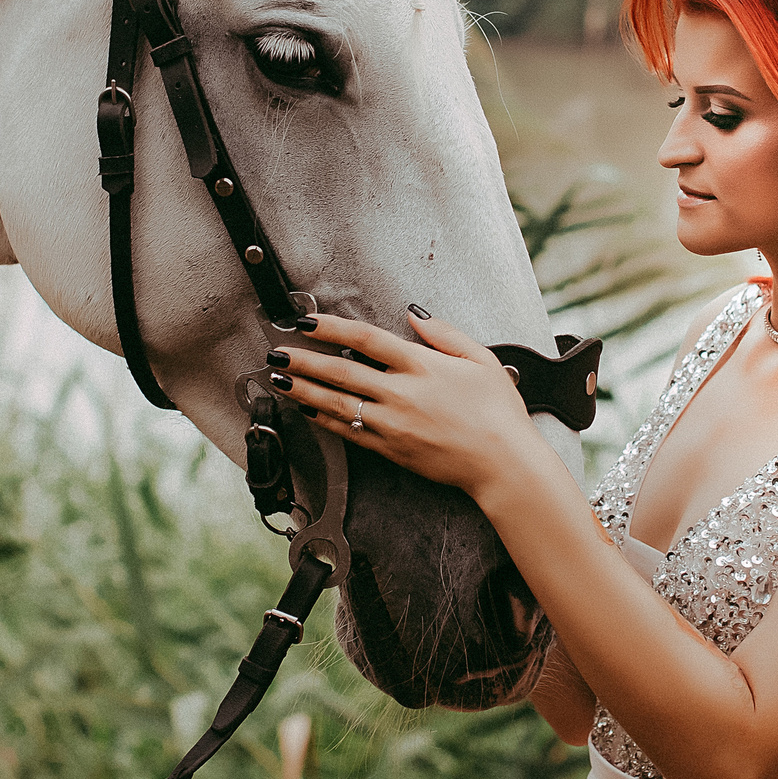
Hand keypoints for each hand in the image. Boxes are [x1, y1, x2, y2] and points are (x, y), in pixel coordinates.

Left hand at [268, 310, 543, 497]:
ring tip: (278, 379)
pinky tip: (308, 411)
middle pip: (339, 372)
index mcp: (421, 366)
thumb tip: (414, 315)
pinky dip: (324, 420)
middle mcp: (401, 393)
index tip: (306, 321)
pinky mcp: (391, 450)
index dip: (330, 328)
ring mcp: (392, 424)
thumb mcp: (481, 359)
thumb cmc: (498, 412)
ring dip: (303, 390)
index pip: (364, 339)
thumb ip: (444, 334)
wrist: (502, 463)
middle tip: (275, 350)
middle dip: (302, 360)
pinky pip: (349, 432)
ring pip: (336, 404)